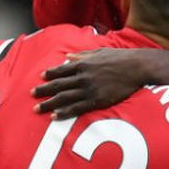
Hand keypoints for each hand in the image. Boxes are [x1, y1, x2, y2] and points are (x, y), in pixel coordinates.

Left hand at [32, 48, 146, 118]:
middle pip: (58, 85)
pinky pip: (77, 108)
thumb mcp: (99, 52)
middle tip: (31, 94)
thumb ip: (82, 55)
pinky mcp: (97, 100)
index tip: (40, 78)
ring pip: (64, 98)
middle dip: (43, 90)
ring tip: (37, 109)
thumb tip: (67, 56)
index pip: (61, 70)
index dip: (50, 74)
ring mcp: (89, 89)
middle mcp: (82, 76)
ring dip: (49, 104)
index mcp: (83, 64)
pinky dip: (64, 112)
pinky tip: (55, 116)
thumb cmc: (120, 58)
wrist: (136, 67)